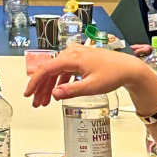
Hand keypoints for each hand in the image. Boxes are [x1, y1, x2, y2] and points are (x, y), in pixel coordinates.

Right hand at [24, 43, 156, 110]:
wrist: (128, 68)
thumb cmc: (112, 75)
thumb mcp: (92, 87)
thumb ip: (71, 91)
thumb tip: (53, 94)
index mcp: (71, 58)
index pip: (46, 69)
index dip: (34, 82)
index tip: (27, 94)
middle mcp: (70, 53)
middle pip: (49, 70)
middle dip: (41, 88)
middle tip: (36, 103)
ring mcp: (75, 54)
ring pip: (56, 70)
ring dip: (49, 85)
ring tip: (45, 102)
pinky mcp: (80, 58)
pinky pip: (64, 69)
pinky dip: (59, 81)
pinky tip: (58, 91)